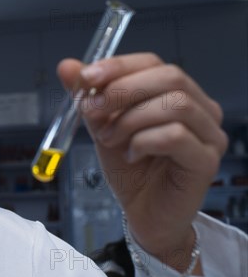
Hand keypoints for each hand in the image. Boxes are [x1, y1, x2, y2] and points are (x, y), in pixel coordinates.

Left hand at [57, 53, 227, 271]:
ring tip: (109, 139)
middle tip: (91, 109)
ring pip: (174, 104)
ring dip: (130, 119)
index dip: (118, 65)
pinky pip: (175, 136)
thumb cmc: (129, 168)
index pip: (153, 63)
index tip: (86, 76)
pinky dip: (143, 141)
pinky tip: (131, 155)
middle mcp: (201, 109)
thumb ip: (89, 96)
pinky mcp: (206, 161)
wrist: (141, 213)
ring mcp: (208, 134)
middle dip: (122, 90)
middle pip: (170, 77)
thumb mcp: (102, 125)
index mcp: (177, 93)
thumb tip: (67, 66)